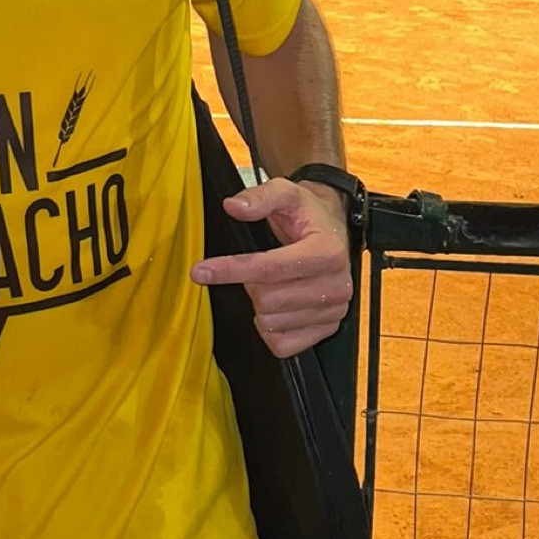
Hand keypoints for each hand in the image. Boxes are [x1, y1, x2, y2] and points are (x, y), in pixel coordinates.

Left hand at [192, 177, 353, 357]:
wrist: (332, 230)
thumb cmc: (307, 215)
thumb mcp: (286, 193)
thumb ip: (260, 197)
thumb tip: (233, 206)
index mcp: (328, 252)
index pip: (269, 268)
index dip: (231, 270)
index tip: (200, 271)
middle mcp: (337, 285)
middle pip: (267, 300)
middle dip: (250, 285)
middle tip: (256, 269)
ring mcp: (335, 311)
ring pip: (273, 324)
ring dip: (260, 307)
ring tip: (270, 285)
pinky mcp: (328, 329)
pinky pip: (284, 345)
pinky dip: (270, 330)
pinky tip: (276, 309)